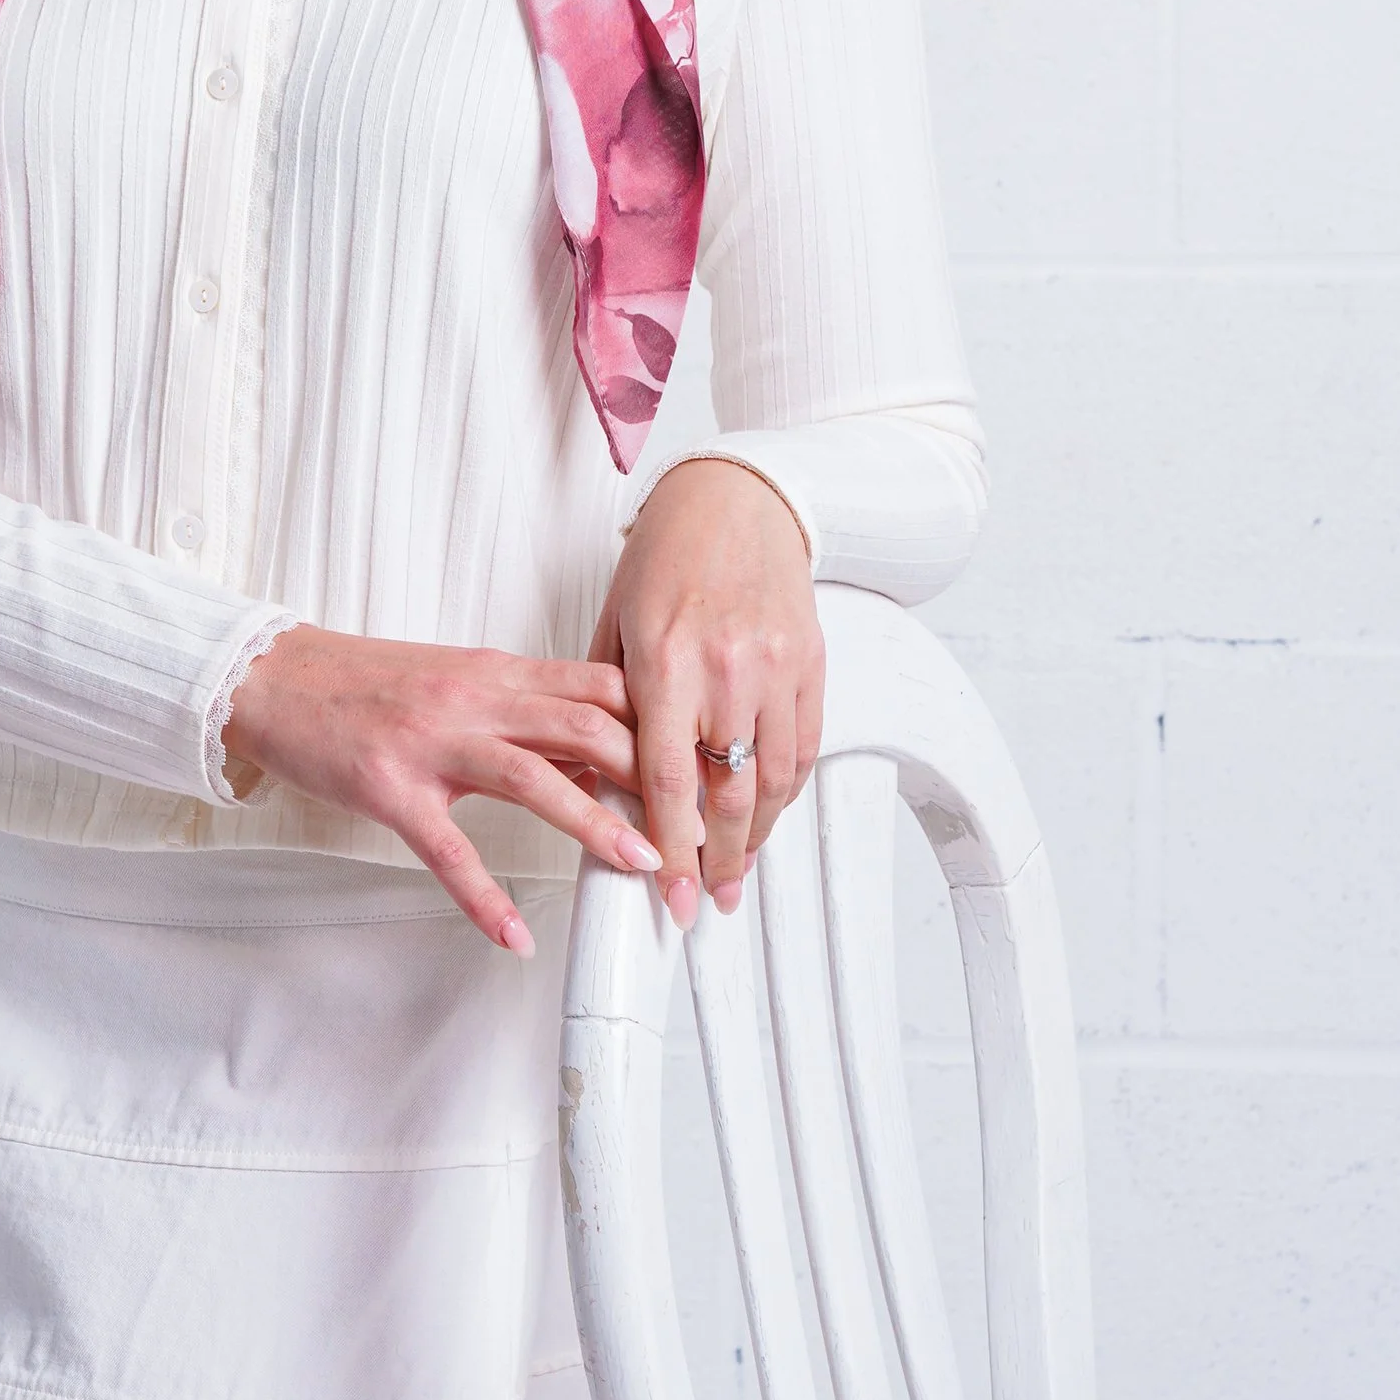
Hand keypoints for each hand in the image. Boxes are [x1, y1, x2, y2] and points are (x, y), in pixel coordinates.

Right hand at [219, 626, 662, 953]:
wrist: (274, 678)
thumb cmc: (367, 684)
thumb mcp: (458, 682)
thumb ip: (526, 711)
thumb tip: (601, 756)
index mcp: (497, 672)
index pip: (604, 688)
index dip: (665, 727)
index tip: (707, 773)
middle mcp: (474, 700)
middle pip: (588, 726)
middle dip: (652, 781)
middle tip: (695, 834)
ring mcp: (431, 743)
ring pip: (534, 777)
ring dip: (596, 822)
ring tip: (642, 865)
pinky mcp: (388, 789)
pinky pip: (447, 849)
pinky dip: (484, 897)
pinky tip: (514, 935)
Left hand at [589, 457, 824, 927]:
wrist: (737, 501)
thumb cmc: (666, 556)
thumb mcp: (615, 624)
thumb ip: (604, 705)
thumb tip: (588, 779)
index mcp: (667, 662)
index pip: (669, 782)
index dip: (670, 851)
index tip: (669, 896)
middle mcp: (726, 671)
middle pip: (727, 796)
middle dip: (715, 862)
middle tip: (704, 899)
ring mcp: (775, 670)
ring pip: (773, 783)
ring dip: (754, 838)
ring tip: (735, 870)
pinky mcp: (811, 665)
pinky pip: (803, 749)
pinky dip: (785, 793)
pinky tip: (765, 816)